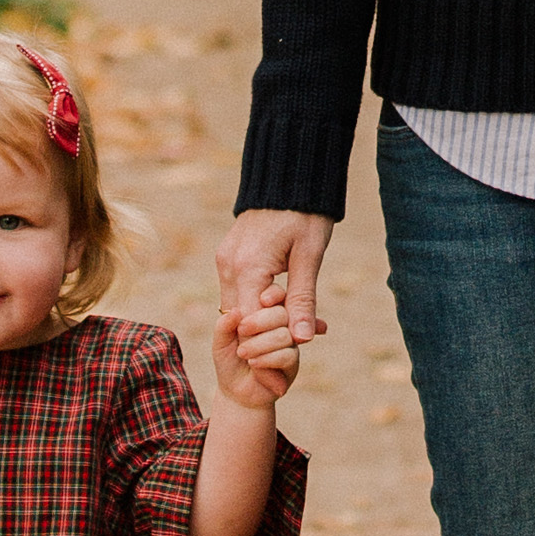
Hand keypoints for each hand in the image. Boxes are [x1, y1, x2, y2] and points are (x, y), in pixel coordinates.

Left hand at [212, 291, 318, 408]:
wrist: (236, 393)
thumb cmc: (229, 361)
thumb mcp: (221, 342)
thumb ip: (224, 325)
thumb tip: (236, 311)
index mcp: (265, 313)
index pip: (276, 295)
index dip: (273, 295)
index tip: (263, 300)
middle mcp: (281, 326)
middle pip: (282, 313)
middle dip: (261, 321)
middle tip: (242, 331)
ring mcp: (289, 344)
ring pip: (284, 335)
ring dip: (260, 344)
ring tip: (243, 354)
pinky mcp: (293, 363)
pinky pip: (288, 355)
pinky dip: (267, 359)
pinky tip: (254, 365)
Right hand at [217, 208, 334, 347]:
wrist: (289, 178)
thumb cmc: (305, 214)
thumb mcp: (309, 257)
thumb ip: (303, 299)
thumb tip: (302, 339)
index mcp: (246, 268)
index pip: (248, 324)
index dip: (266, 344)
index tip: (289, 357)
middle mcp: (228, 267)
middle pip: (238, 319)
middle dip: (263, 336)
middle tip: (296, 346)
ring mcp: (225, 261)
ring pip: (236, 307)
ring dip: (261, 320)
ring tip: (293, 327)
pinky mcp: (228, 256)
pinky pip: (237, 290)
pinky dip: (256, 303)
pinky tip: (281, 307)